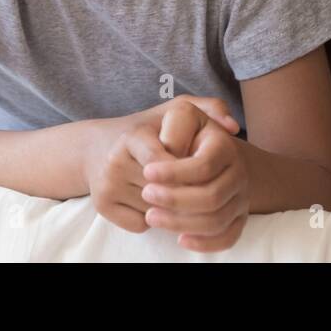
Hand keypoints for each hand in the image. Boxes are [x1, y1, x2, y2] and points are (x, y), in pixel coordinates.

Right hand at [83, 96, 239, 239]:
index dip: (188, 171)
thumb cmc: (148, 130)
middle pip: (165, 190)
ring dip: (168, 205)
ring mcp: (105, 184)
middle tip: (187, 180)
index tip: (199, 170)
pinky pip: (139, 224)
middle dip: (182, 188)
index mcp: (134, 135)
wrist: (96, 147)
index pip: (168, 164)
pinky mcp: (101, 205)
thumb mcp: (175, 110)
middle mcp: (115, 159)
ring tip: (165, 187)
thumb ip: (209, 107)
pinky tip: (149, 199)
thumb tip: (233, 127)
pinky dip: (150, 218)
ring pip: (154, 210)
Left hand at [141, 118, 248, 251]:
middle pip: (212, 197)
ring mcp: (241, 197)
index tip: (146, 172)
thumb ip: (177, 125)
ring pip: (217, 220)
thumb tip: (171, 150)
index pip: (204, 165)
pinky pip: (229, 237)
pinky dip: (206, 243)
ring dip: (182, 222)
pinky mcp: (238, 218)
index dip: (174, 172)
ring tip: (152, 216)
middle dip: (175, 200)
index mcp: (225, 146)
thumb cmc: (185, 132)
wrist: (207, 148)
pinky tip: (181, 239)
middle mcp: (239, 173)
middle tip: (146, 195)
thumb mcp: (182, 116)